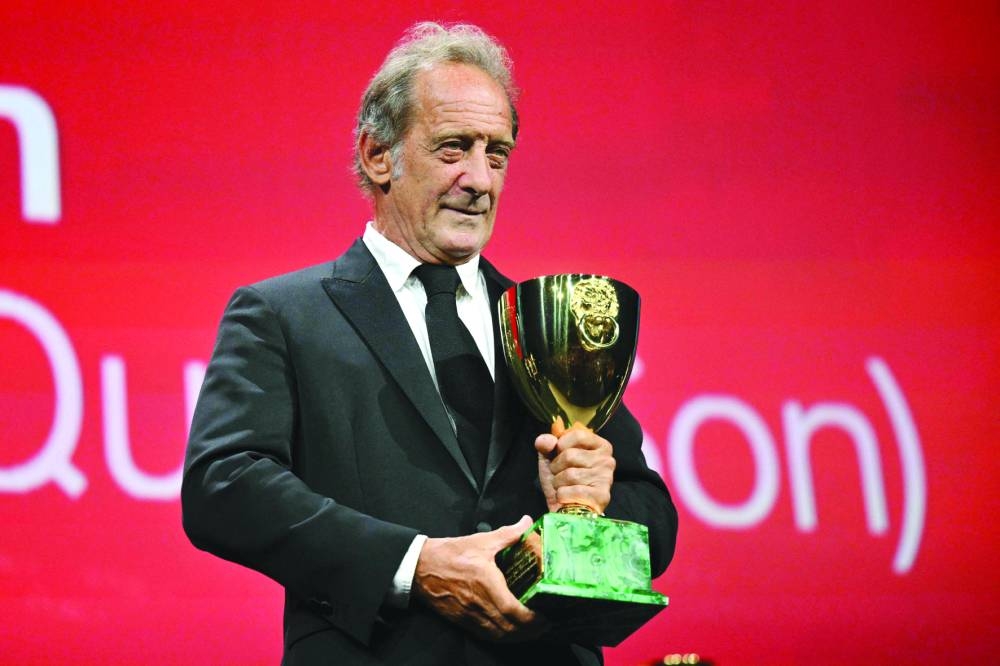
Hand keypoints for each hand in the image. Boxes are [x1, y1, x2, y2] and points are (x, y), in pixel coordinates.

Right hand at [412, 516, 546, 641]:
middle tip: (544, 626)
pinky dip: (501, 637)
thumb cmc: (450, 553)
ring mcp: (469, 615)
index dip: (531, 619)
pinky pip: (485, 635)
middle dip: (530, 632)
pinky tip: (508, 633)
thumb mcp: (481, 540)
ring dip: (517, 637)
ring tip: (531, 632)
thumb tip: (526, 522)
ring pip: (498, 635)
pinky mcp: (461, 620)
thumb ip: (508, 534)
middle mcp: (479, 603)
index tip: (545, 617)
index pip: (512, 610)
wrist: (420, 567)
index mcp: (486, 583)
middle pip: (509, 629)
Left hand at [535, 428, 614, 513]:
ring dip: (558, 483)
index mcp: (599, 445)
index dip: (560, 444)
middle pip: (570, 455)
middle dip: (557, 467)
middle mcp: (607, 460)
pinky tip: (568, 497)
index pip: (577, 434)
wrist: (563, 509)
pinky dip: (562, 495)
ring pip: (570, 474)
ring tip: (563, 486)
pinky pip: (573, 491)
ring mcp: (606, 478)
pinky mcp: (601, 496)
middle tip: (560, 475)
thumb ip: (545, 443)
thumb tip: (548, 440)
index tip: (559, 454)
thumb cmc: (560, 480)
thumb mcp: (550, 457)